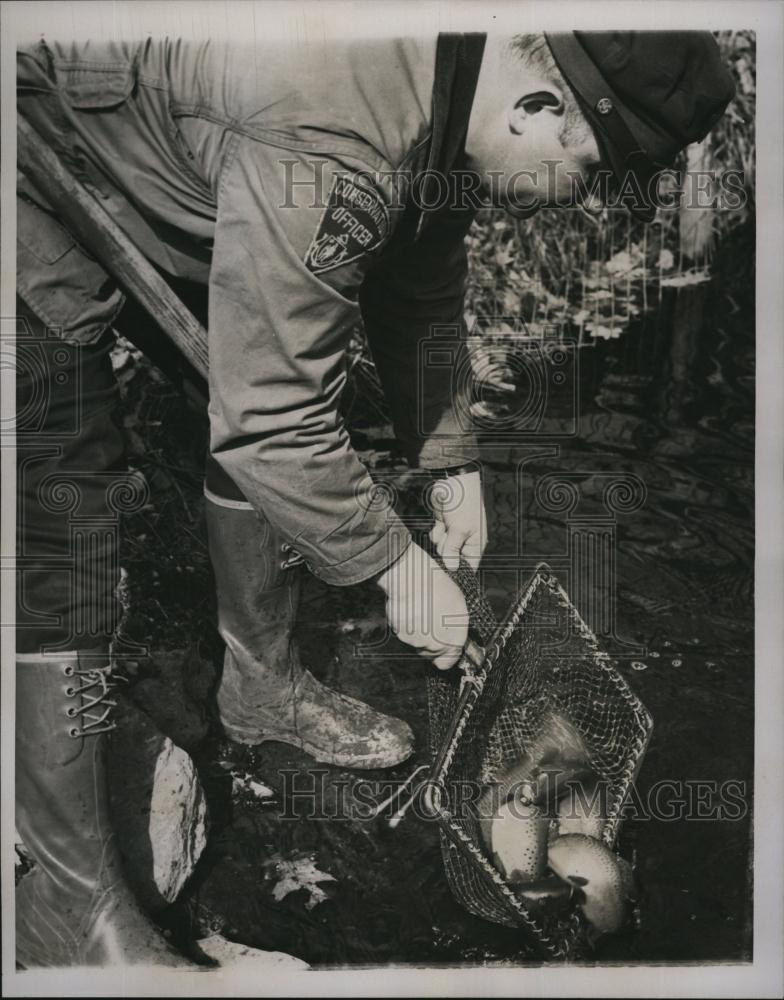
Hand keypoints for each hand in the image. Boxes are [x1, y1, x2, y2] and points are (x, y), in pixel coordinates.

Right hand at [376, 542, 467, 669]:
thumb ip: (456, 628)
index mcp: (454, 641)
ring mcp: (416, 641)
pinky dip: (405, 625)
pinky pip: (403, 633)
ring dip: (417, 632)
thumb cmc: (439, 588)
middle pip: (430, 653)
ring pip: (416, 643)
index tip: (444, 648)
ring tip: (420, 611)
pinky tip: (410, 610)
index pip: (448, 662)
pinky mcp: (400, 634)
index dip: (445, 656)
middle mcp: (435, 646)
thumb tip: (453, 633)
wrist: (415, 580)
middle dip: (430, 641)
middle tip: (430, 622)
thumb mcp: (458, 608)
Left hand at [429, 469, 486, 571]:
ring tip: (446, 526)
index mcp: (475, 544)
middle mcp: (465, 541)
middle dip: (446, 550)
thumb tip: (451, 569)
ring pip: (441, 548)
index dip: (459, 571)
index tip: (448, 571)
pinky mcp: (443, 526)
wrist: (454, 483)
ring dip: (440, 539)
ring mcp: (453, 533)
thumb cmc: (464, 504)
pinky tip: (440, 522)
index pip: (469, 566)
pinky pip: (436, 537)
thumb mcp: (459, 529)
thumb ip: (452, 550)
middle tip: (449, 536)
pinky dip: (436, 531)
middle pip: (451, 559)